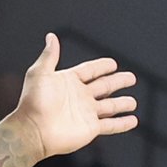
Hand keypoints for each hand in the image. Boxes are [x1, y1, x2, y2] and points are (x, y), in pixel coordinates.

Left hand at [10, 34, 137, 158]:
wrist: (33, 130)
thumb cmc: (33, 102)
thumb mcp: (39, 73)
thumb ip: (49, 55)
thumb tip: (51, 36)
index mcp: (69, 82)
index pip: (90, 71)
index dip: (101, 66)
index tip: (113, 63)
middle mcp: (79, 97)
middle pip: (104, 86)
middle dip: (118, 82)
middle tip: (131, 78)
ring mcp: (86, 113)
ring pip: (110, 106)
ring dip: (122, 103)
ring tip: (133, 102)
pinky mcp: (90, 128)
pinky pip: (110, 125)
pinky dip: (122, 124)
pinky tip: (132, 121)